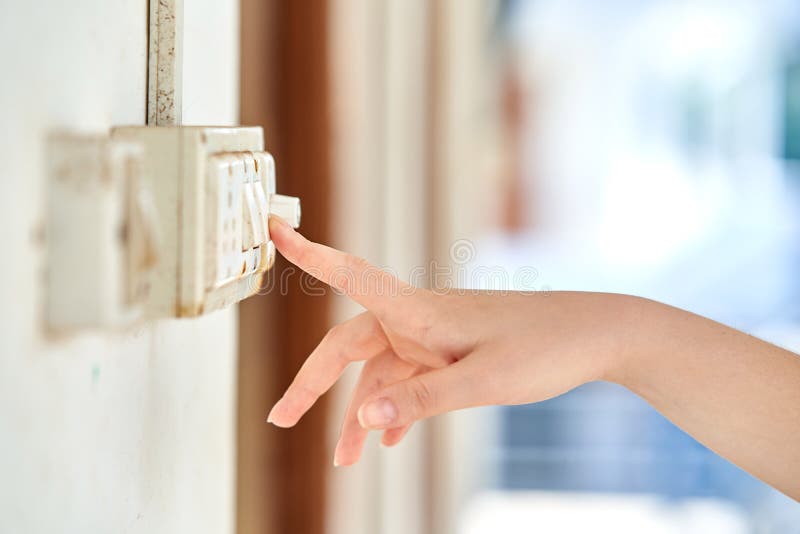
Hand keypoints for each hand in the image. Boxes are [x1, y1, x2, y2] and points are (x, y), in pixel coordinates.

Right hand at [264, 215, 633, 465]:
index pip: (350, 275)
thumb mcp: (483, 382)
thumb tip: (363, 419)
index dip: (307, 253)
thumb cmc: (544, 348)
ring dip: (360, 416)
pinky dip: (394, 411)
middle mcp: (418, 320)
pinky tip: (388, 443)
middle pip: (347, 347)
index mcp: (420, 311)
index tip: (271, 228)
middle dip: (313, 386)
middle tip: (280, 420)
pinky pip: (409, 383)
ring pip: (379, 376)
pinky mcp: (450, 353)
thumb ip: (422, 401)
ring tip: (347, 462)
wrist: (594, 335)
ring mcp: (433, 338)